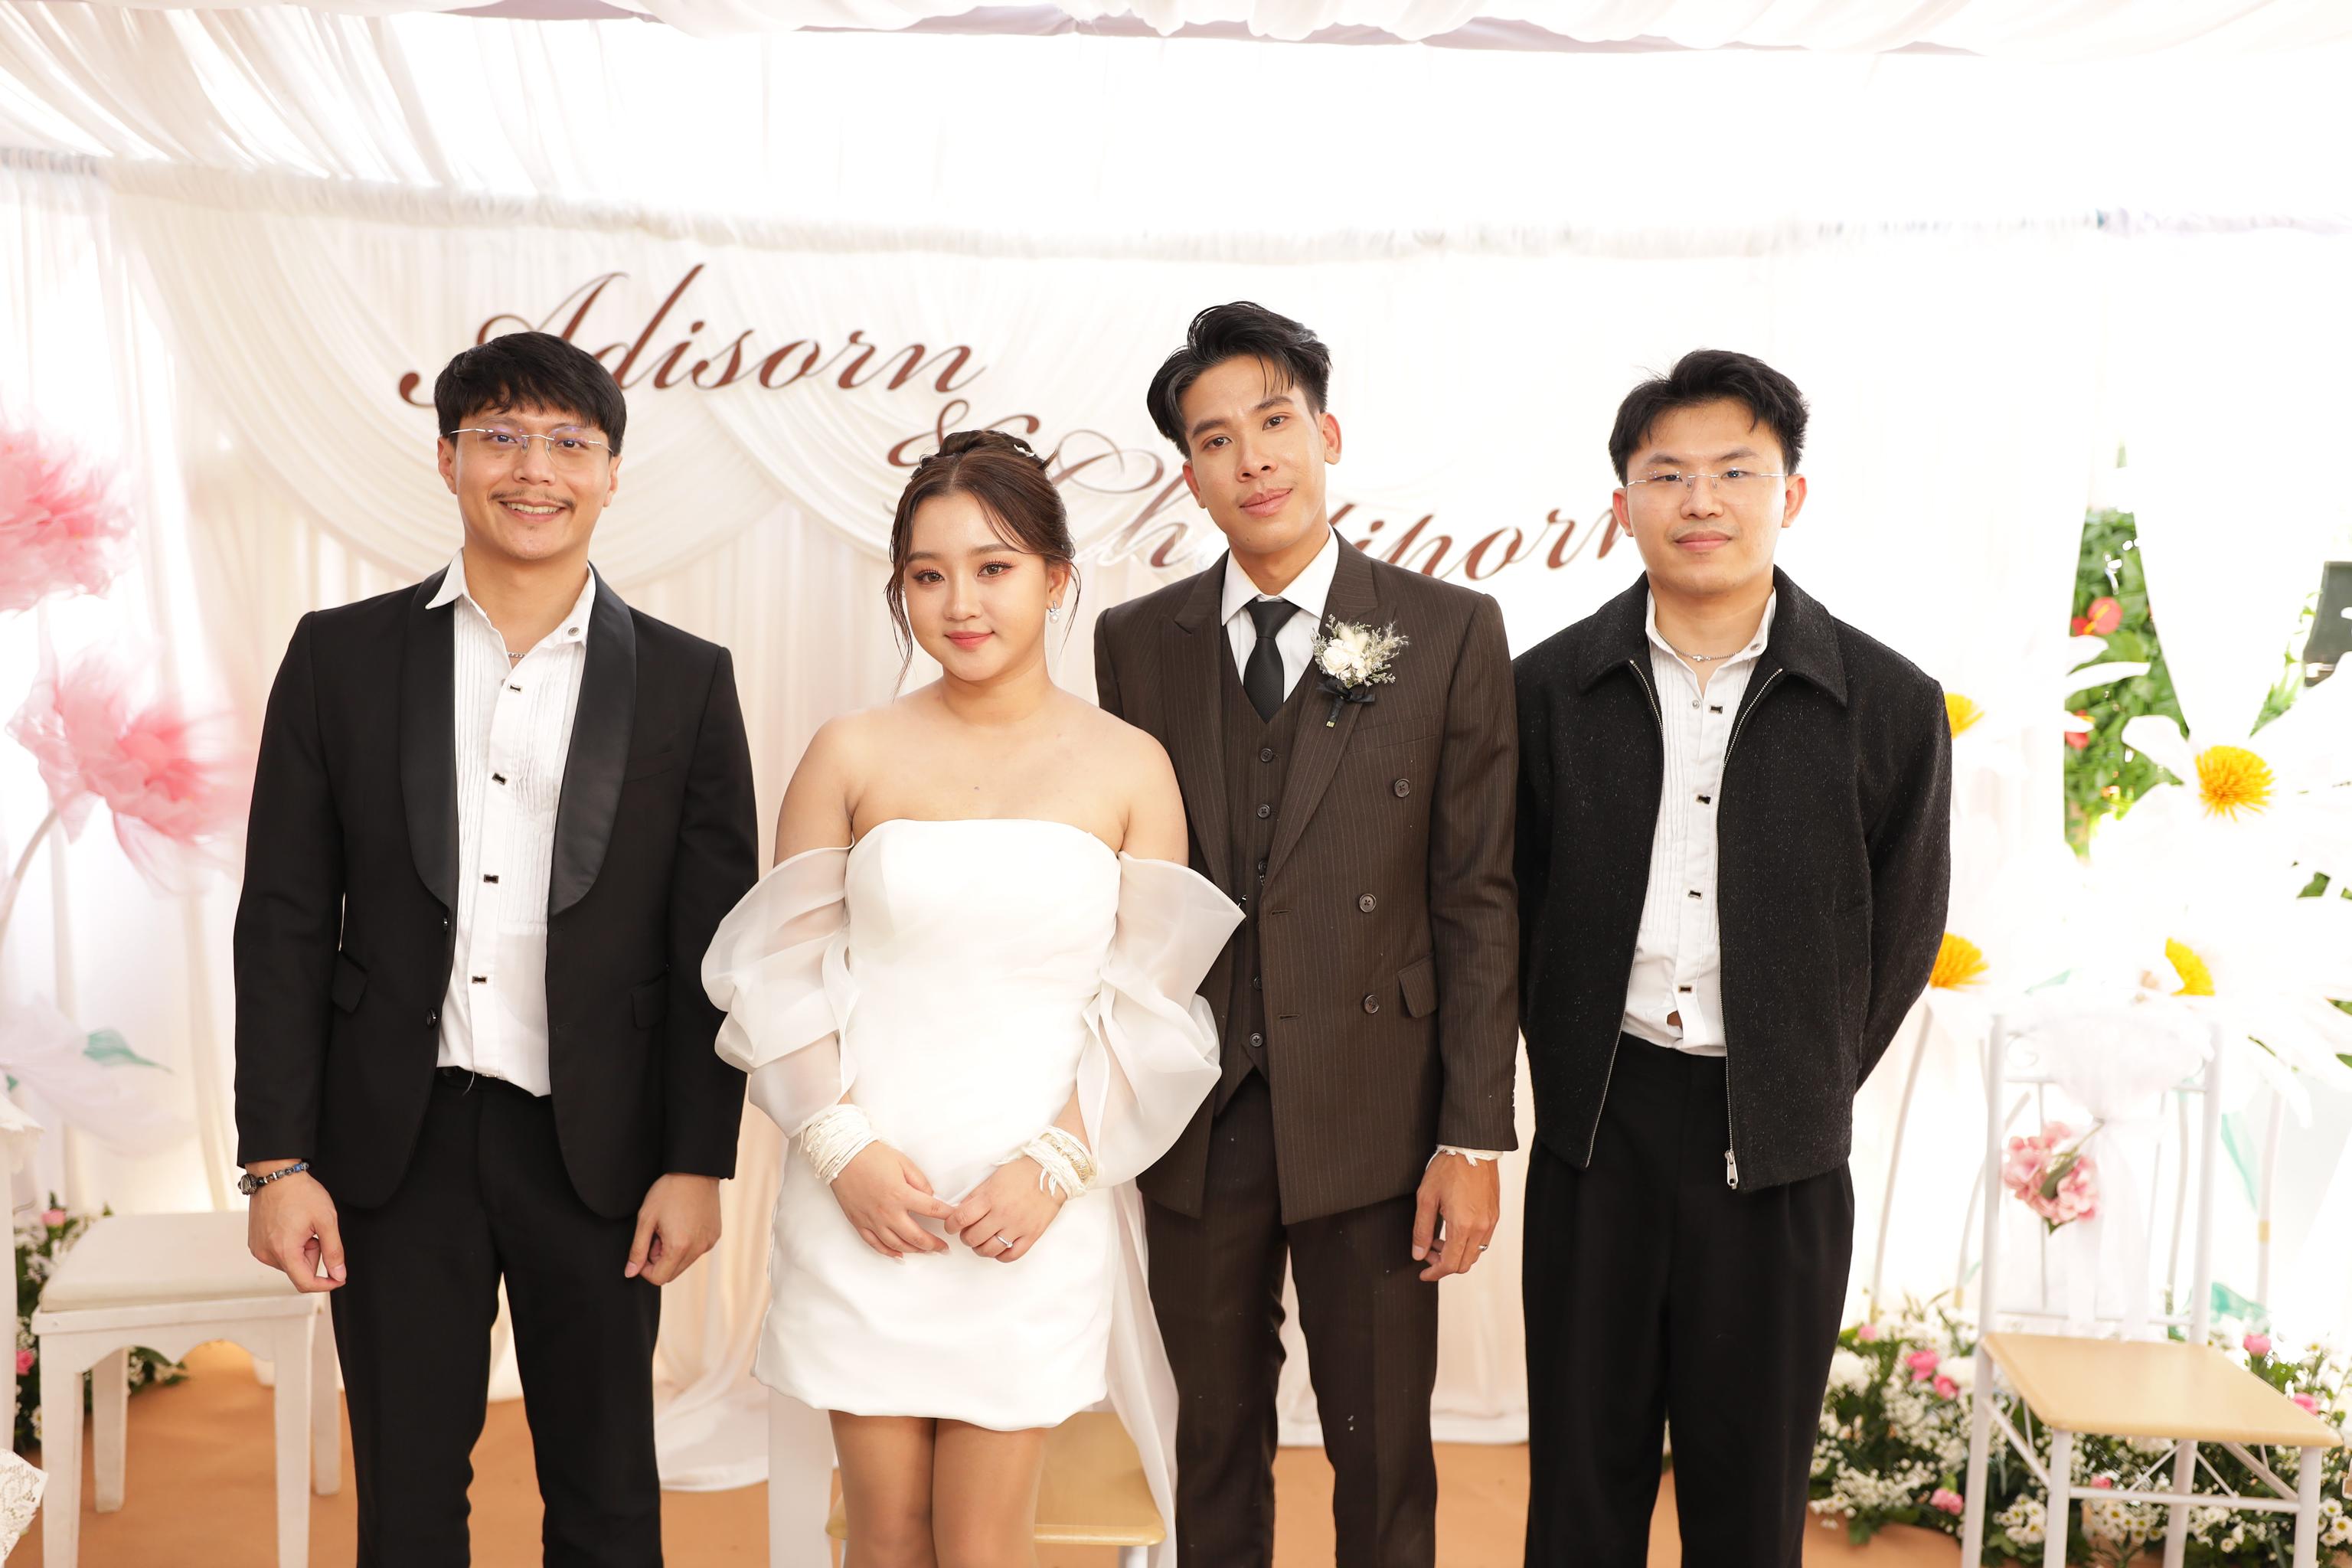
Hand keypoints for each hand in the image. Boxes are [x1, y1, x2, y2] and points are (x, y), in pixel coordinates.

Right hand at [246, 1168, 344, 1293]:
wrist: (276, 1175)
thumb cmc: (301, 1193)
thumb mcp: (326, 1221)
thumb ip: (334, 1251)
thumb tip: (339, 1275)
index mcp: (284, 1251)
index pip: (305, 1283)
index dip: (325, 1284)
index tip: (338, 1278)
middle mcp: (266, 1254)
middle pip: (299, 1270)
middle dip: (313, 1255)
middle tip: (315, 1231)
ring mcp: (258, 1249)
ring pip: (289, 1262)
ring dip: (301, 1249)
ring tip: (301, 1225)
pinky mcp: (255, 1244)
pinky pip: (278, 1253)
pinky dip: (289, 1245)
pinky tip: (290, 1226)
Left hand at [626, 1174, 722, 1284]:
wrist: (695, 1170)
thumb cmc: (668, 1191)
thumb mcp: (646, 1219)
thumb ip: (637, 1249)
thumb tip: (630, 1272)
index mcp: (679, 1247)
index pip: (658, 1278)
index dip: (645, 1269)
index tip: (643, 1249)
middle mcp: (698, 1249)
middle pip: (672, 1273)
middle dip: (659, 1261)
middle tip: (656, 1235)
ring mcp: (708, 1243)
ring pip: (684, 1263)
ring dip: (673, 1253)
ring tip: (670, 1228)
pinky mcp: (715, 1236)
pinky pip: (696, 1251)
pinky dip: (686, 1245)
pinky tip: (683, 1224)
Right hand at [829, 1143, 955, 1259]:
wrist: (842, 1155)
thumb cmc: (872, 1155)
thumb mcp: (903, 1163)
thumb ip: (920, 1181)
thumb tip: (930, 1196)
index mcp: (901, 1194)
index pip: (932, 1210)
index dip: (947, 1216)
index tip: (955, 1219)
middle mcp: (887, 1212)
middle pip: (916, 1236)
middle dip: (933, 1244)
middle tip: (944, 1247)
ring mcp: (872, 1220)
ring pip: (897, 1245)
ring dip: (914, 1251)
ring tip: (926, 1251)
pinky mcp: (859, 1223)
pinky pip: (875, 1244)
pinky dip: (888, 1252)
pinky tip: (899, 1255)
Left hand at [948, 1158, 1065, 1263]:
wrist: (1051, 1172)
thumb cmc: (1020, 1173)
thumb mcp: (992, 1179)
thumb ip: (975, 1196)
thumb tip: (959, 1212)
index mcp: (990, 1198)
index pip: (960, 1219)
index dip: (951, 1226)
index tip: (951, 1227)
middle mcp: (1002, 1214)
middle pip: (973, 1238)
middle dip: (966, 1237)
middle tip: (968, 1233)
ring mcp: (1018, 1227)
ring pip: (989, 1250)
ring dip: (980, 1249)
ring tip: (982, 1242)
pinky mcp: (1031, 1235)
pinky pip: (1011, 1255)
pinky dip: (1000, 1256)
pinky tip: (998, 1248)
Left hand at [1412, 1152, 1499, 1281]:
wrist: (1473, 1148)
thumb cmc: (1449, 1168)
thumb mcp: (1426, 1198)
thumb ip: (1421, 1229)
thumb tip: (1418, 1254)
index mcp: (1463, 1225)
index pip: (1450, 1264)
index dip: (1434, 1273)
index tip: (1423, 1274)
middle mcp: (1481, 1228)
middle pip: (1464, 1264)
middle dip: (1443, 1264)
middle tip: (1428, 1252)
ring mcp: (1490, 1222)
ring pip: (1474, 1254)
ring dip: (1456, 1254)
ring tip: (1439, 1239)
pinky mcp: (1494, 1215)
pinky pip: (1483, 1241)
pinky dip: (1467, 1244)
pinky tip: (1453, 1230)